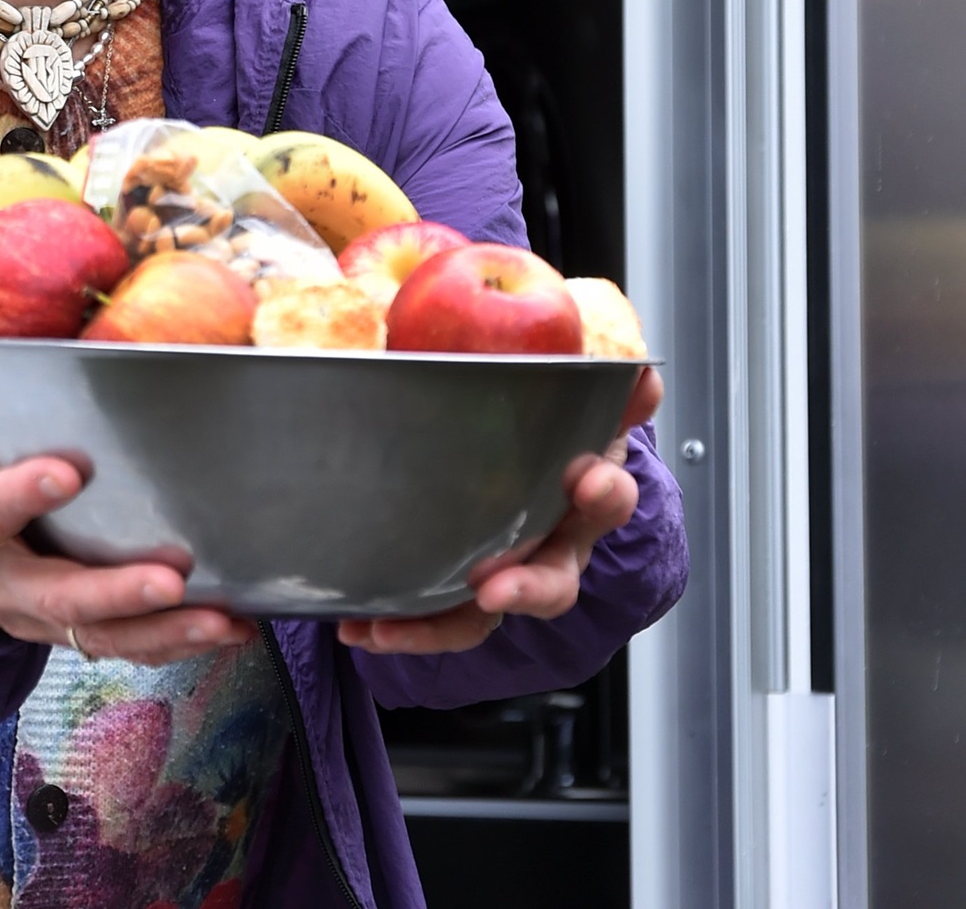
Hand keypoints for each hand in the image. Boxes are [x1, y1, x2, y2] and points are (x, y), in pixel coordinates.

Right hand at [0, 346, 254, 664]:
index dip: (24, 495)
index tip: (70, 472)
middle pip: (58, 596)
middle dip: (116, 592)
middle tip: (170, 579)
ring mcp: (37, 617)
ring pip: (101, 636)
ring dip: (164, 631)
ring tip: (222, 620)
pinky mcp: (72, 629)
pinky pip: (124, 646)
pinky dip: (176, 642)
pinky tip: (232, 627)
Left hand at [337, 364, 662, 655]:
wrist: (524, 438)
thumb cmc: (548, 411)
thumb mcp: (570, 384)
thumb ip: (600, 374)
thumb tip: (641, 370)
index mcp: (583, 489)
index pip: (607, 497)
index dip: (604, 493)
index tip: (589, 478)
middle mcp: (553, 542)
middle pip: (553, 581)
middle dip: (528, 590)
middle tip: (495, 590)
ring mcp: (509, 571)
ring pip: (486, 614)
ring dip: (440, 627)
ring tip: (391, 627)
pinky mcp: (464, 589)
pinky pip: (439, 619)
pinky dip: (401, 628)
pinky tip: (357, 626)